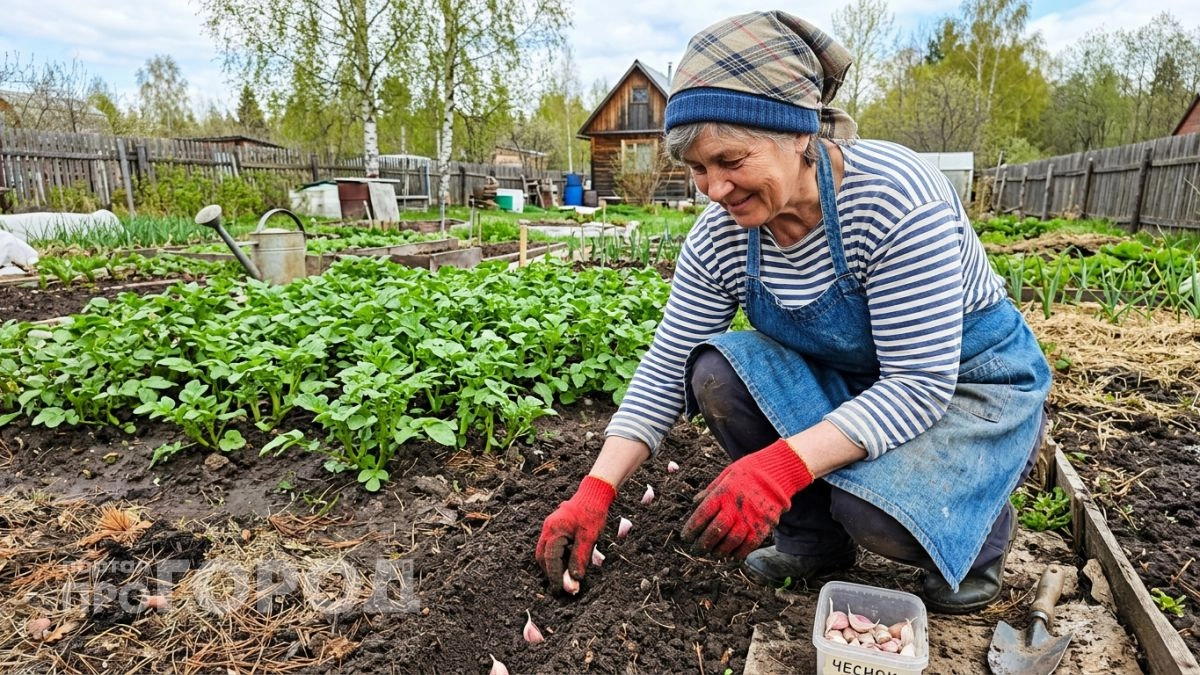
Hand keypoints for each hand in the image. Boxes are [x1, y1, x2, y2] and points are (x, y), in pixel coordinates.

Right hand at [536, 475, 615, 583]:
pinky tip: (569, 564)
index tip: (559, 590)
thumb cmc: (592, 513)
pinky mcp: (555, 528)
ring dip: (554, 566)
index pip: (550, 559)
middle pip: (542, 557)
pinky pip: (551, 547)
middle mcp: (548, 529)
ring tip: (567, 577)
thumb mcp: (589, 538)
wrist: (594, 493)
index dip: (554, 576)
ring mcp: (550, 528)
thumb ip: (580, 559)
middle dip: (550, 573)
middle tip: (562, 586)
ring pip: (546, 553)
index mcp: (554, 530)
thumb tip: (574, 580)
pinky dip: (557, 558)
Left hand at [682, 439, 813, 558]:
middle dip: (704, 543)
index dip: (692, 528)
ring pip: (731, 541)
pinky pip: (749, 545)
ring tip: (714, 553)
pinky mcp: (763, 526)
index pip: (702, 515)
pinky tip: (732, 555)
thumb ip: (710, 491)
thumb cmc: (748, 472)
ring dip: (720, 551)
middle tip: (698, 549)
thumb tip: (695, 502)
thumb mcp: (725, 475)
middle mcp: (735, 507)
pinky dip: (739, 553)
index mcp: (723, 493)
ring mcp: (750, 518)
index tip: (686, 537)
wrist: (777, 472)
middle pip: (715, 531)